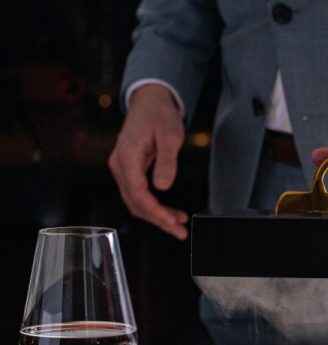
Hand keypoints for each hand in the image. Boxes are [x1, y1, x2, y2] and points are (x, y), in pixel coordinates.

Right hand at [108, 84, 188, 239]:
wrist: (150, 101)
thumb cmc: (159, 114)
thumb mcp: (169, 135)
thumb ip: (167, 161)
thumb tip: (163, 186)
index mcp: (127, 156)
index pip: (137, 193)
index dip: (155, 211)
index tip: (172, 221)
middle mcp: (120, 165)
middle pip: (135, 203)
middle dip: (158, 220)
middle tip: (179, 231)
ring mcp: (122, 169)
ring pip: (136, 202)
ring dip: (157, 216)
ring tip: (179, 225)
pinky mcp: (129, 171)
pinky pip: (139, 195)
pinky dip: (154, 207)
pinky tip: (170, 213)